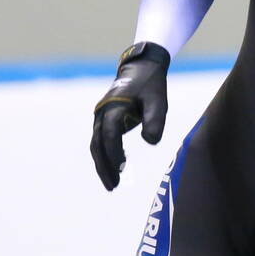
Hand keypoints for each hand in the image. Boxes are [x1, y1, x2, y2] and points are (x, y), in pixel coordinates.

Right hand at [90, 41, 169, 190]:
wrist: (141, 68)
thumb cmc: (151, 87)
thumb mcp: (158, 101)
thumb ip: (155, 120)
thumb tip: (150, 142)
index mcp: (115, 107)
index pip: (110, 136)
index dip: (114, 154)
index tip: (122, 170)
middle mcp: (103, 113)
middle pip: (98, 145)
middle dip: (104, 167)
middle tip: (114, 186)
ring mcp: (101, 116)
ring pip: (96, 145)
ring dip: (102, 164)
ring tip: (112, 184)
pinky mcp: (104, 119)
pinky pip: (100, 141)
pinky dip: (104, 156)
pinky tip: (114, 169)